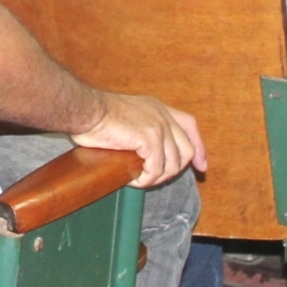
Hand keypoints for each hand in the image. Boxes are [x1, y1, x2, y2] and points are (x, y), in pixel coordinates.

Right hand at [72, 91, 205, 186]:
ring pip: (172, 163)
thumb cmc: (96, 116)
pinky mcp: (149, 138)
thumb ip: (141, 131)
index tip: (201, 166)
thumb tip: (145, 157)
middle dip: (176, 170)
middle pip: (186, 149)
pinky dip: (146, 179)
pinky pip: (156, 168)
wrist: (85, 111)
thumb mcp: (127, 117)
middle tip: (156, 179)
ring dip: (157, 177)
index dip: (199, 147)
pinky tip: (133, 179)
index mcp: (157, 107)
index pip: (189, 125)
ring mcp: (158, 126)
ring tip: (140, 179)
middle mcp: (162, 115)